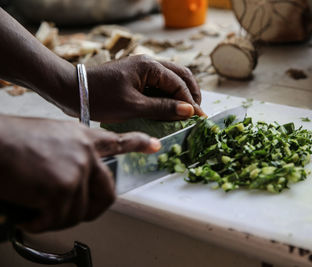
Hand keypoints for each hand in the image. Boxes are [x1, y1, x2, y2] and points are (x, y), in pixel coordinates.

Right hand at [0, 115, 160, 232]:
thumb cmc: (11, 140)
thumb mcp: (50, 136)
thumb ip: (70, 154)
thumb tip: (73, 180)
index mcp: (82, 138)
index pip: (118, 141)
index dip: (139, 144)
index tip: (154, 146)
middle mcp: (86, 153)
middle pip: (107, 193)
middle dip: (91, 210)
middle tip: (69, 214)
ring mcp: (77, 170)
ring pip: (78, 212)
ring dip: (55, 218)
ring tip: (35, 209)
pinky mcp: (63, 188)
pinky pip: (58, 219)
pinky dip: (40, 223)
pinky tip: (27, 214)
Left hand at [86, 55, 205, 121]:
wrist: (71, 91)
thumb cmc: (100, 98)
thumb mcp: (134, 106)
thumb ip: (163, 108)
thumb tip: (189, 111)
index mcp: (150, 66)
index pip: (179, 84)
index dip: (191, 102)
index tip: (199, 118)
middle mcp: (149, 64)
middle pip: (180, 75)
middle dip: (191, 93)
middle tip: (197, 113)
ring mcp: (143, 69)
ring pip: (171, 79)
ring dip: (181, 94)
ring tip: (187, 111)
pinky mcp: (137, 77)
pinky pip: (159, 84)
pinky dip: (168, 95)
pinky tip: (170, 108)